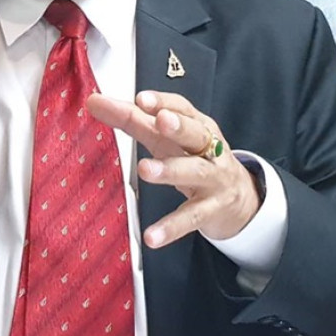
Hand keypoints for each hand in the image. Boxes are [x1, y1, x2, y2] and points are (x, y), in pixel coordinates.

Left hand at [87, 90, 259, 245]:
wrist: (241, 199)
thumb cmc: (195, 158)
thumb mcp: (169, 138)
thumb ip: (133, 120)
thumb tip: (94, 102)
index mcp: (198, 125)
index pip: (182, 107)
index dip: (163, 101)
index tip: (141, 99)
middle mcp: (209, 149)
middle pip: (195, 133)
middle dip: (179, 126)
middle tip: (160, 121)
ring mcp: (213, 179)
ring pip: (194, 171)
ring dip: (170, 169)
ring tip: (145, 169)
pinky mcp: (212, 209)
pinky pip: (191, 218)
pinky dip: (171, 226)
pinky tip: (152, 236)